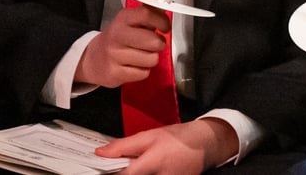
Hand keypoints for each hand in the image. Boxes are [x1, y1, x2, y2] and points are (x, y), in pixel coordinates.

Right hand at [75, 5, 170, 87]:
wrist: (93, 58)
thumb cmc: (117, 39)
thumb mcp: (129, 21)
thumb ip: (148, 14)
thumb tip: (164, 6)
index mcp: (123, 19)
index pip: (147, 15)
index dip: (162, 21)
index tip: (165, 27)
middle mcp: (117, 35)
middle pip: (154, 40)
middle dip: (159, 44)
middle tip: (154, 44)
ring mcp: (114, 55)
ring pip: (152, 59)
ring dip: (151, 58)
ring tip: (142, 55)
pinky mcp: (114, 73)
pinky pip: (143, 73)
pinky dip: (143, 71)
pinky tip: (134, 66)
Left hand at [95, 117, 238, 174]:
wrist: (205, 144)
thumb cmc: (178, 138)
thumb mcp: (149, 135)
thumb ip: (123, 146)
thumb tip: (101, 152)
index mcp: (152, 162)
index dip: (110, 173)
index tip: (100, 170)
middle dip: (124, 172)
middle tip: (121, 166)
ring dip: (135, 174)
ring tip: (139, 166)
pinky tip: (149, 170)